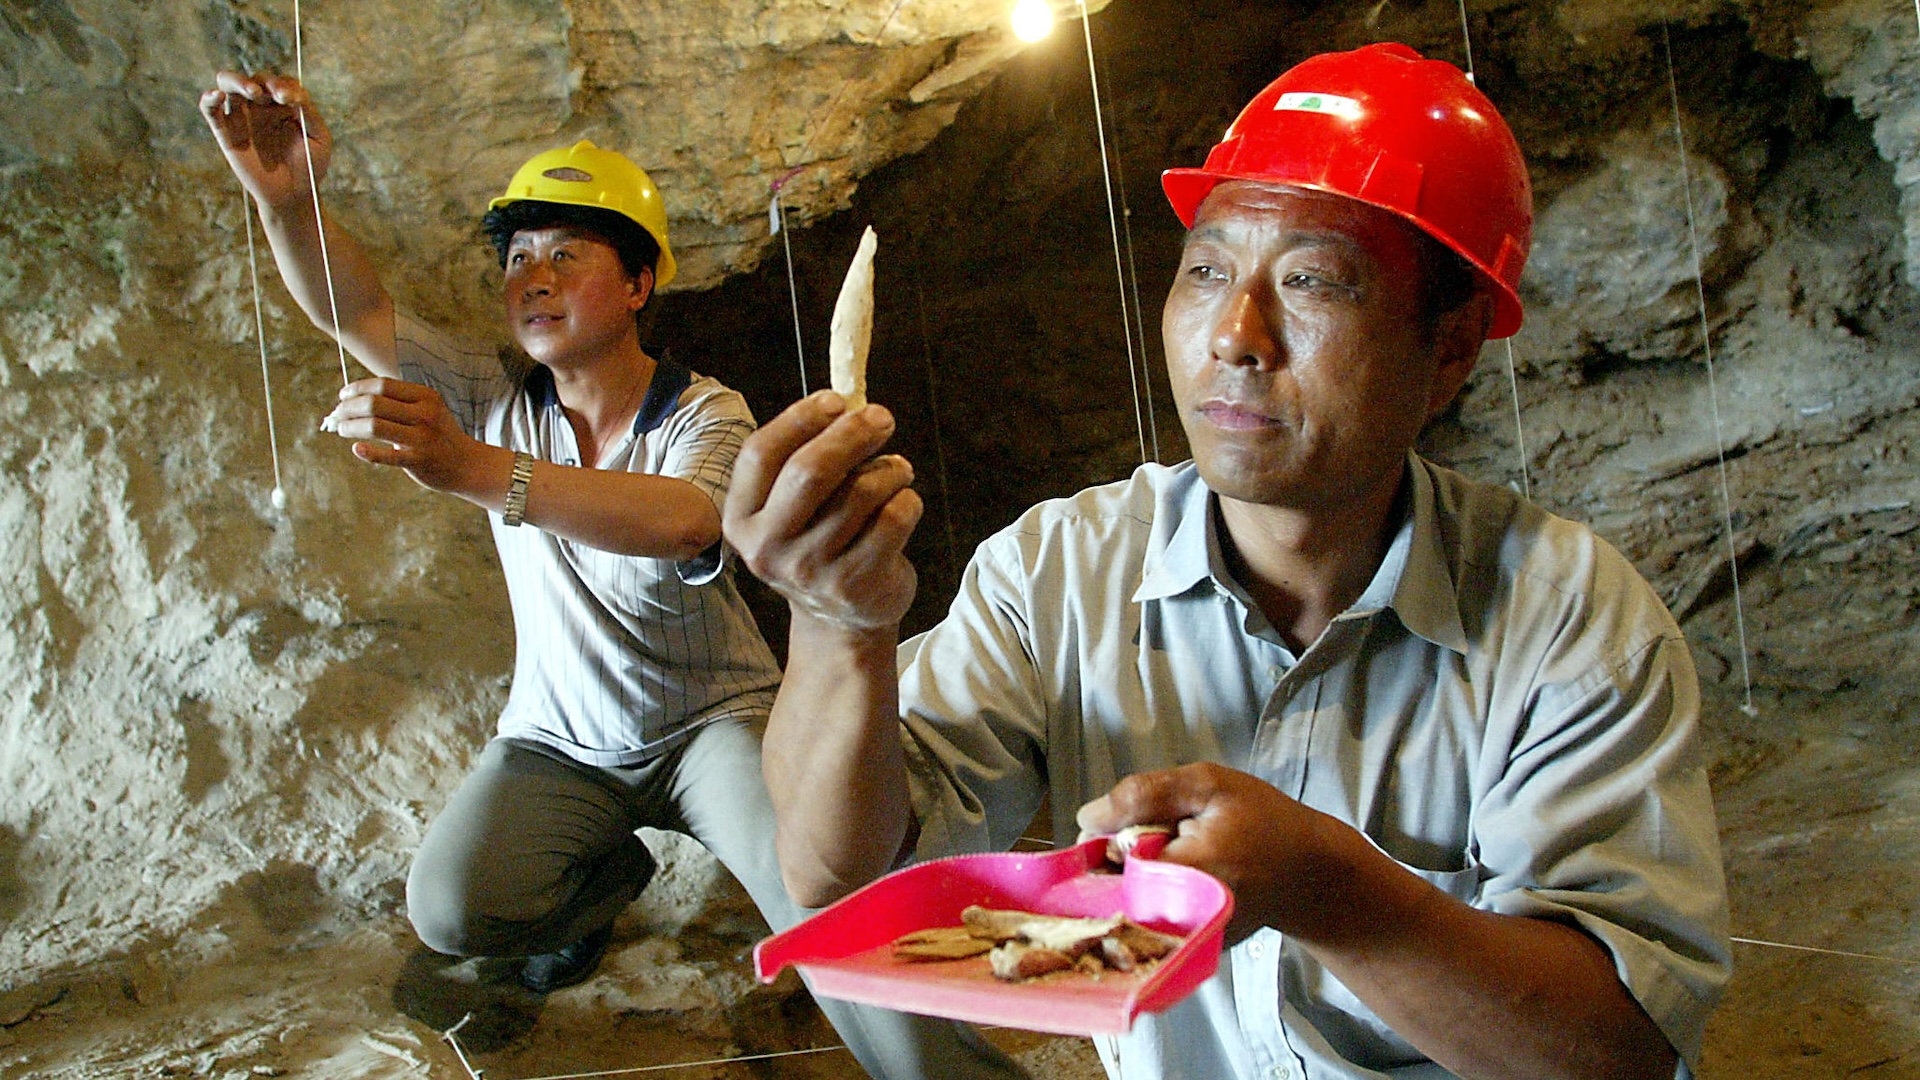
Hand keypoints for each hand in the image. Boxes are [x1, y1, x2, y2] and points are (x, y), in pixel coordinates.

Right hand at [199, 70, 330, 210]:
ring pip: (228, 83)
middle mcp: (262, 105)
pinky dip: (209, 98)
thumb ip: (308, 113)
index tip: (292, 101)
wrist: (293, 195)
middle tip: (274, 96)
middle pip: (256, 78)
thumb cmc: (310, 167)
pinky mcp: (224, 132)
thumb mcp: (319, 138)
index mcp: (285, 104)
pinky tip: (217, 96)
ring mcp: (242, 116)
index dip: (286, 86)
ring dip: (238, 81)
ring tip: (253, 93)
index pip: (282, 82)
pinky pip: (210, 109)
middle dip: (265, 82)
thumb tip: (294, 93)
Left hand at [323, 378, 484, 494]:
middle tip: (337, 414)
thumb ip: (398, 401)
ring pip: (375, 427)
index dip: (357, 389)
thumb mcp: (427, 409)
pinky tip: (356, 448)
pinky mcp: (420, 461)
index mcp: (425, 396)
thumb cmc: (438, 433)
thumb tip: (355, 398)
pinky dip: (368, 452)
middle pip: (374, 404)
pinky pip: (387, 456)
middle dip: (348, 407)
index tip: (342, 396)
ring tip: (341, 429)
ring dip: (351, 426)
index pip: (382, 385)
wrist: (467, 464)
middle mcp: (425, 414)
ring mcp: (423, 438)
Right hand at [724, 391, 921, 630]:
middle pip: (810, 470)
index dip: (800, 419)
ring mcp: (811, 570)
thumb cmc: (818, 542)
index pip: (761, 454)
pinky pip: (894, 517)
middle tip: (882, 417)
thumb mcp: (792, 508)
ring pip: (861, 491)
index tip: (836, 400)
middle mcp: (768, 547)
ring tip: (898, 470)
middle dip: (852, 434)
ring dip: (890, 469)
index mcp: (742, 519)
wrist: (839, 620)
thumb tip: (847, 405)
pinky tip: (903, 503)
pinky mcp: (854, 583)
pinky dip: (907, 500)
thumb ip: (803, 460)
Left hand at [1076, 762, 1361, 944]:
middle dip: (1116, 859)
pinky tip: (1174, 878)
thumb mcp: (1208, 785)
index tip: (1132, 825)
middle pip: (1110, 889)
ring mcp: (1184, 941)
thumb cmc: (1263, 821)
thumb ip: (1144, 795)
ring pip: (1123, 906)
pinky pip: (1144, 920)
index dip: (1107, 839)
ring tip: (1170, 856)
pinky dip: (1147, 895)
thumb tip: (1087, 818)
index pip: (1111, 862)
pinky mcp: (1187, 949)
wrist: (1311, 874)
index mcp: (1188, 873)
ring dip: (1130, 877)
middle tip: (1159, 838)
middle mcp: (1181, 920)